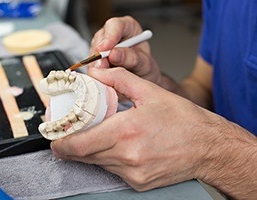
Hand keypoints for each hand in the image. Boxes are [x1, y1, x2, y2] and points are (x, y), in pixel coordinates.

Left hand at [50, 67, 229, 190]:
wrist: (206, 147)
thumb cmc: (183, 120)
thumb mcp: (150, 92)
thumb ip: (120, 78)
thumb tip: (98, 72)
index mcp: (126, 131)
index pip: (80, 144)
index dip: (61, 144)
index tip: (55, 139)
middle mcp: (127, 156)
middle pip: (84, 156)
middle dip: (73, 146)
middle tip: (71, 135)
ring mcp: (133, 173)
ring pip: (98, 163)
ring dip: (92, 151)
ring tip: (98, 136)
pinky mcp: (138, 183)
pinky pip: (113, 171)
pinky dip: (109, 159)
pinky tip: (119, 147)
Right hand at [89, 16, 175, 90]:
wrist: (141, 78)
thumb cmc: (144, 66)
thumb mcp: (144, 63)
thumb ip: (131, 58)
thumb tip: (114, 54)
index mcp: (128, 27)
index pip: (115, 25)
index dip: (109, 36)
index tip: (105, 49)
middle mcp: (113, 34)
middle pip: (100, 38)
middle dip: (100, 53)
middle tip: (103, 66)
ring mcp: (102, 45)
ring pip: (93, 51)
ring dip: (97, 63)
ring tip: (105, 73)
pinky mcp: (96, 58)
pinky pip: (91, 62)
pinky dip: (95, 70)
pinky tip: (102, 75)